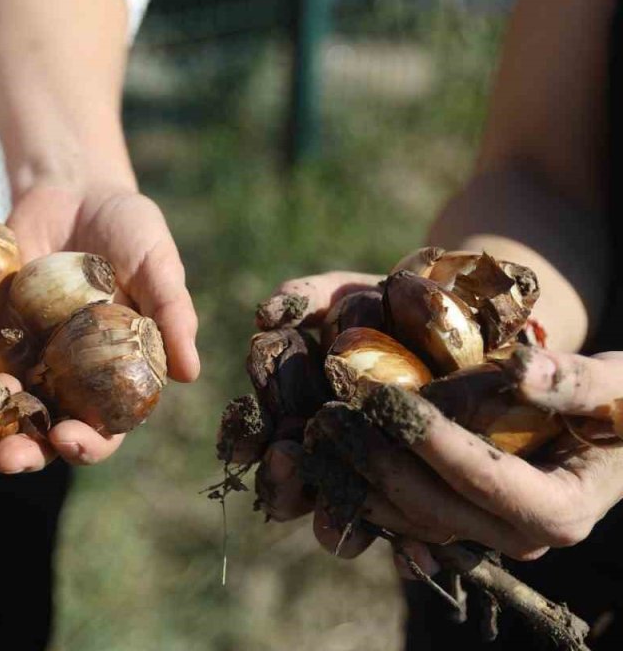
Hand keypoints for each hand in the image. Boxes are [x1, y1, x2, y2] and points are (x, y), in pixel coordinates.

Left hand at [0, 183, 201, 476]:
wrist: (71, 188)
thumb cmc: (129, 228)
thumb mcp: (156, 262)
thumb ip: (172, 312)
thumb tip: (191, 372)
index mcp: (111, 378)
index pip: (103, 428)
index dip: (89, 444)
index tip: (71, 441)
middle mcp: (64, 382)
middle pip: (42, 434)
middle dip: (24, 453)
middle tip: (5, 461)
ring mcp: (21, 362)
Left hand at [256, 272, 622, 574]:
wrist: (611, 423)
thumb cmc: (621, 401)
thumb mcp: (618, 385)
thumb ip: (575, 380)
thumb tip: (519, 369)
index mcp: (558, 510)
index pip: (485, 480)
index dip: (436, 441)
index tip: (391, 399)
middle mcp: (514, 535)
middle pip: (432, 507)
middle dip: (378, 460)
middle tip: (332, 413)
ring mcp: (478, 533)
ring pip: (402, 516)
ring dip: (353, 475)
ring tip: (312, 427)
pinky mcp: (449, 516)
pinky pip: (393, 508)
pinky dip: (354, 480)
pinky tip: (316, 446)